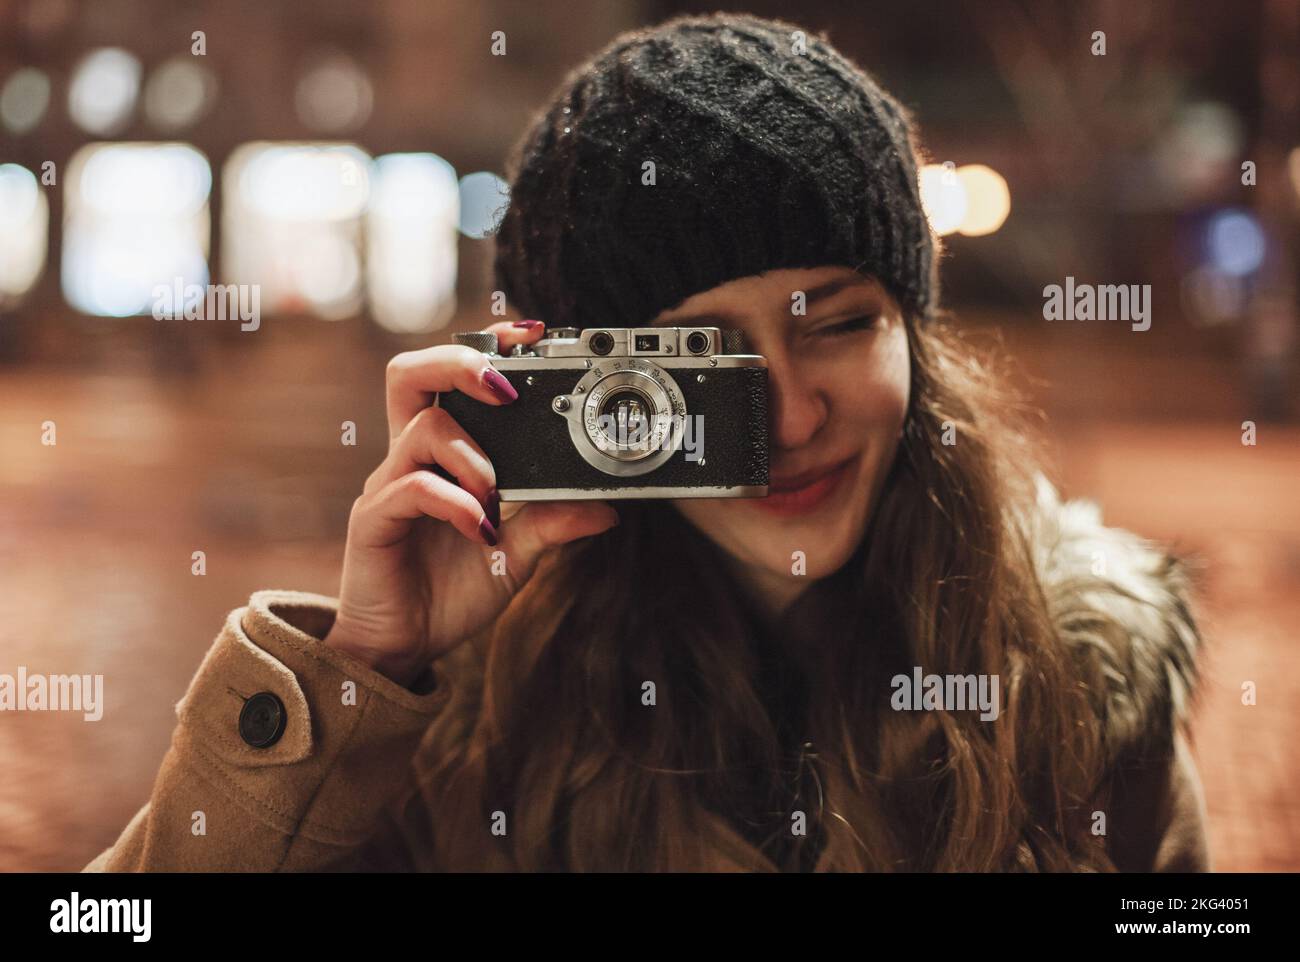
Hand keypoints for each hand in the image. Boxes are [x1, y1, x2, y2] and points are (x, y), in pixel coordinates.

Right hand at [323, 320, 618, 686]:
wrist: (404, 647)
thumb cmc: (451, 592)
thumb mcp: (517, 555)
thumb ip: (554, 525)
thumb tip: (608, 508)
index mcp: (442, 456)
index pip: (451, 379)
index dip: (485, 346)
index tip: (530, 333)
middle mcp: (410, 459)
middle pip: (411, 374)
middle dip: (460, 362)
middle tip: (506, 389)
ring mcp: (389, 486)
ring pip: (422, 428)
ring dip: (474, 454)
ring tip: (498, 495)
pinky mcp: (374, 521)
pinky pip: (413, 488)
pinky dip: (457, 501)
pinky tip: (480, 530)